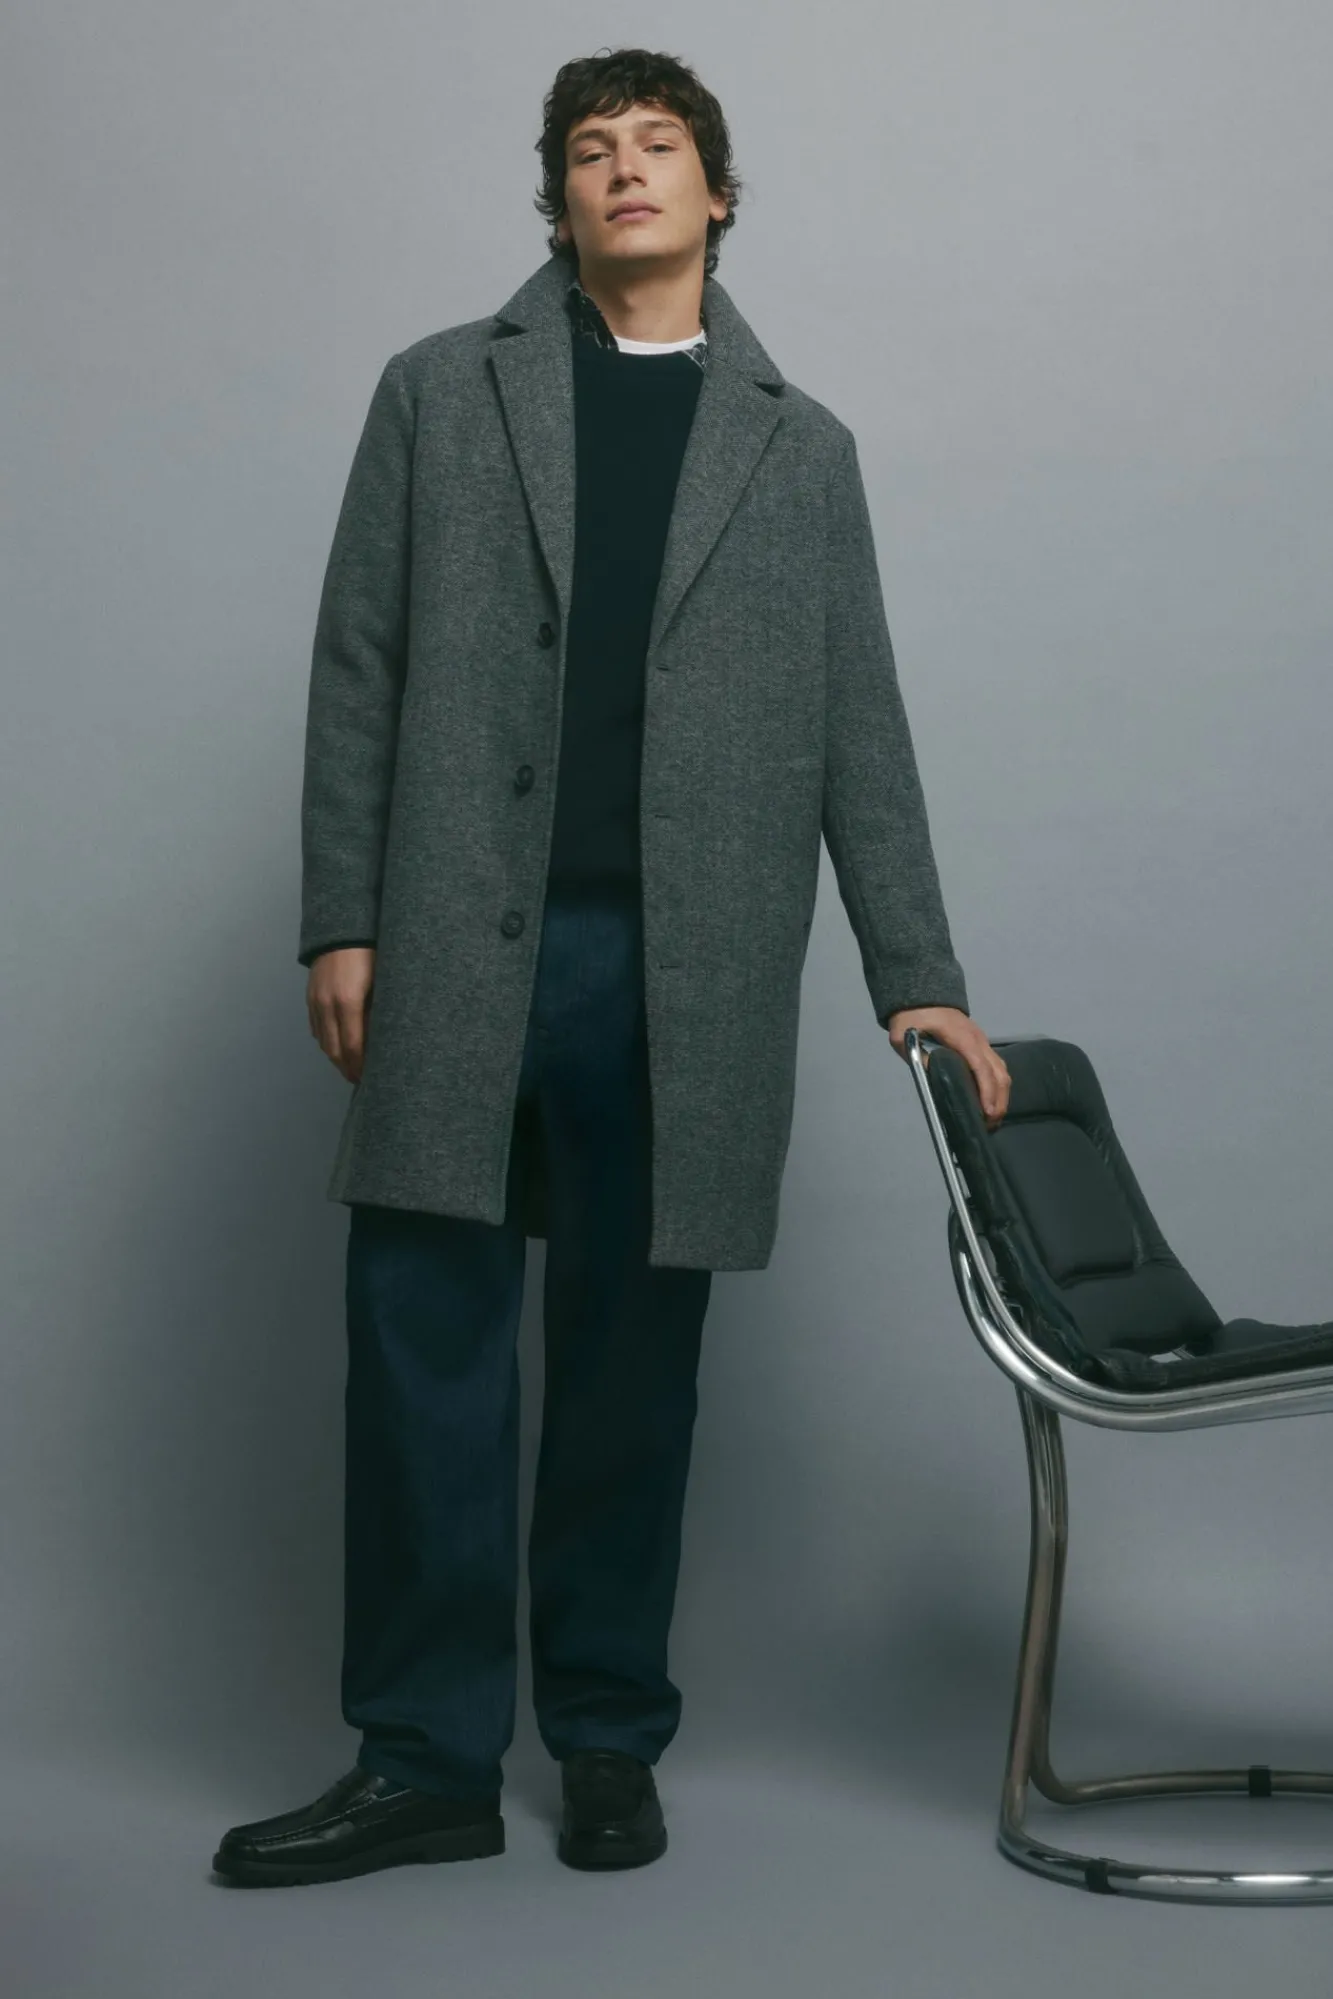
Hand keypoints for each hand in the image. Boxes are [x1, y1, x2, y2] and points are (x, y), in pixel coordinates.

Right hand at [307, 946, 376, 1083]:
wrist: (343, 927)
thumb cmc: (372, 952)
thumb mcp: (383, 980)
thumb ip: (381, 1010)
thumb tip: (384, 1039)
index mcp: (349, 1001)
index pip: (354, 1047)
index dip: (361, 1066)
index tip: (371, 1079)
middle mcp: (328, 1005)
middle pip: (335, 1050)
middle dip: (348, 1069)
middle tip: (362, 1081)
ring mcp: (316, 1001)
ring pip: (323, 1041)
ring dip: (336, 1058)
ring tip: (351, 1068)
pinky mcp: (310, 997)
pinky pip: (316, 1028)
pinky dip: (326, 1042)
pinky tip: (338, 1047)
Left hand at [883, 1004, 1010, 1129]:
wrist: (922, 995)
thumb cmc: (913, 1015)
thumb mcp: (903, 1036)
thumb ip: (915, 1055)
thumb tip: (930, 1076)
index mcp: (962, 1038)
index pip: (980, 1066)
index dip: (986, 1090)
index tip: (987, 1111)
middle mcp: (978, 1040)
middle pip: (998, 1072)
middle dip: (999, 1099)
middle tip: (991, 1123)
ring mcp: (982, 1041)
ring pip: (1002, 1069)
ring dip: (1002, 1094)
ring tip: (993, 1117)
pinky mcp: (980, 1044)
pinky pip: (996, 1066)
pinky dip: (998, 1084)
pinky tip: (992, 1099)